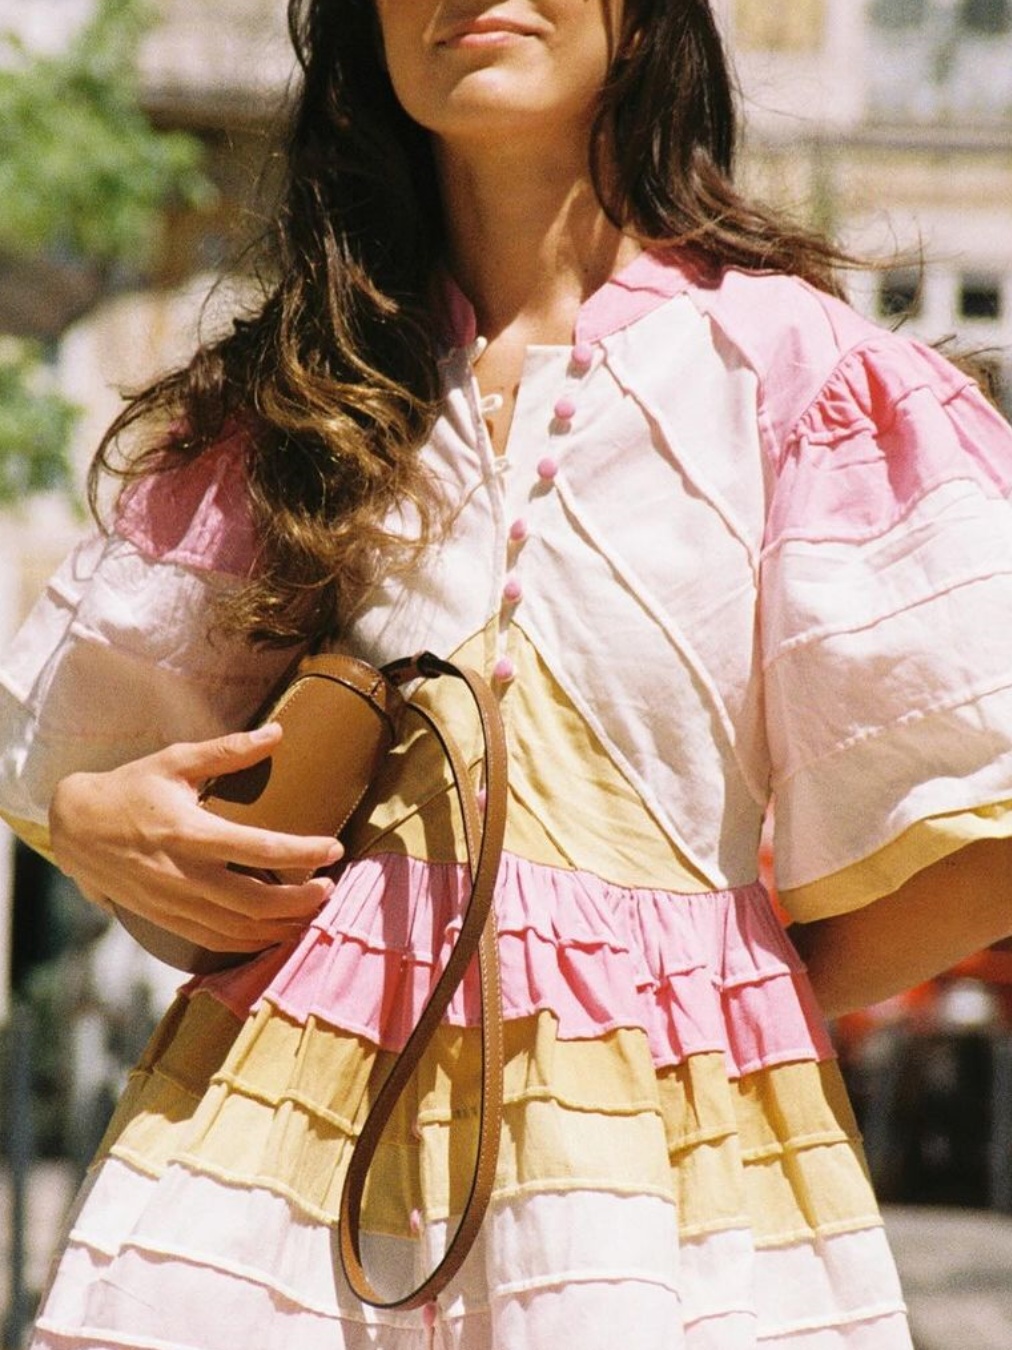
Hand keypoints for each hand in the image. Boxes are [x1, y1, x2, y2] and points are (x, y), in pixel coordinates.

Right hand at [49, 724, 343, 953]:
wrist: (75, 828)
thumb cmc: (129, 789)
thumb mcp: (175, 761)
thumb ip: (228, 751)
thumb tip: (277, 733)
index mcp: (190, 832)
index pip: (259, 849)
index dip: (303, 852)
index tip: (334, 848)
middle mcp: (184, 874)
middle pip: (256, 902)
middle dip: (301, 900)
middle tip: (330, 887)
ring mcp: (174, 903)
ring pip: (239, 929)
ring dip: (281, 926)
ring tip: (311, 912)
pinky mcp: (165, 920)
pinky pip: (214, 940)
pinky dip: (249, 943)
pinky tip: (273, 933)